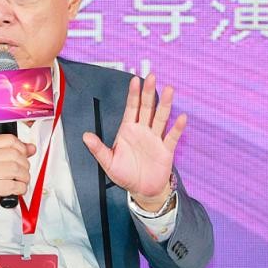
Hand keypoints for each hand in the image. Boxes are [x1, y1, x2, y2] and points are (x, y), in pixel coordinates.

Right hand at [0, 134, 35, 224]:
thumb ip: (12, 152)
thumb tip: (30, 148)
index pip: (9, 139)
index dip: (22, 148)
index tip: (24, 156)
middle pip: (15, 154)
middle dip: (25, 165)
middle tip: (22, 173)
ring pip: (16, 169)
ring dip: (24, 178)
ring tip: (19, 182)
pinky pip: (14, 185)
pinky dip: (20, 189)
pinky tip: (15, 190)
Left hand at [82, 74, 186, 207]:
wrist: (141, 190)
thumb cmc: (124, 174)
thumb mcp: (108, 162)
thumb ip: (98, 149)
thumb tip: (85, 136)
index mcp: (128, 130)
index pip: (131, 108)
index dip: (133, 94)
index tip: (134, 80)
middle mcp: (143, 130)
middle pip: (147, 108)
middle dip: (148, 92)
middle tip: (152, 76)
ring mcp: (155, 139)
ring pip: (161, 118)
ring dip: (165, 104)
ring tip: (169, 90)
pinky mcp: (166, 150)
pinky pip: (172, 137)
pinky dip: (177, 128)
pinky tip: (181, 117)